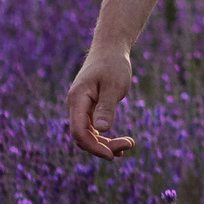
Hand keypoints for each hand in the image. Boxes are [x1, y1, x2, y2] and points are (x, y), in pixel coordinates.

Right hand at [65, 44, 138, 158]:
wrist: (110, 49)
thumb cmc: (113, 65)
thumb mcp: (114, 85)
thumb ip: (106, 107)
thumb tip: (101, 129)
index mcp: (77, 100)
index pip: (79, 132)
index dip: (94, 147)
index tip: (112, 154)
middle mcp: (75, 106)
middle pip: (83, 137)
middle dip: (103, 146)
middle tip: (129, 144)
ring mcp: (80, 108)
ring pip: (88, 135)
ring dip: (105, 143)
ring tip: (128, 144)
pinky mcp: (88, 108)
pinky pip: (92, 128)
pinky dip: (104, 137)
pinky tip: (119, 144)